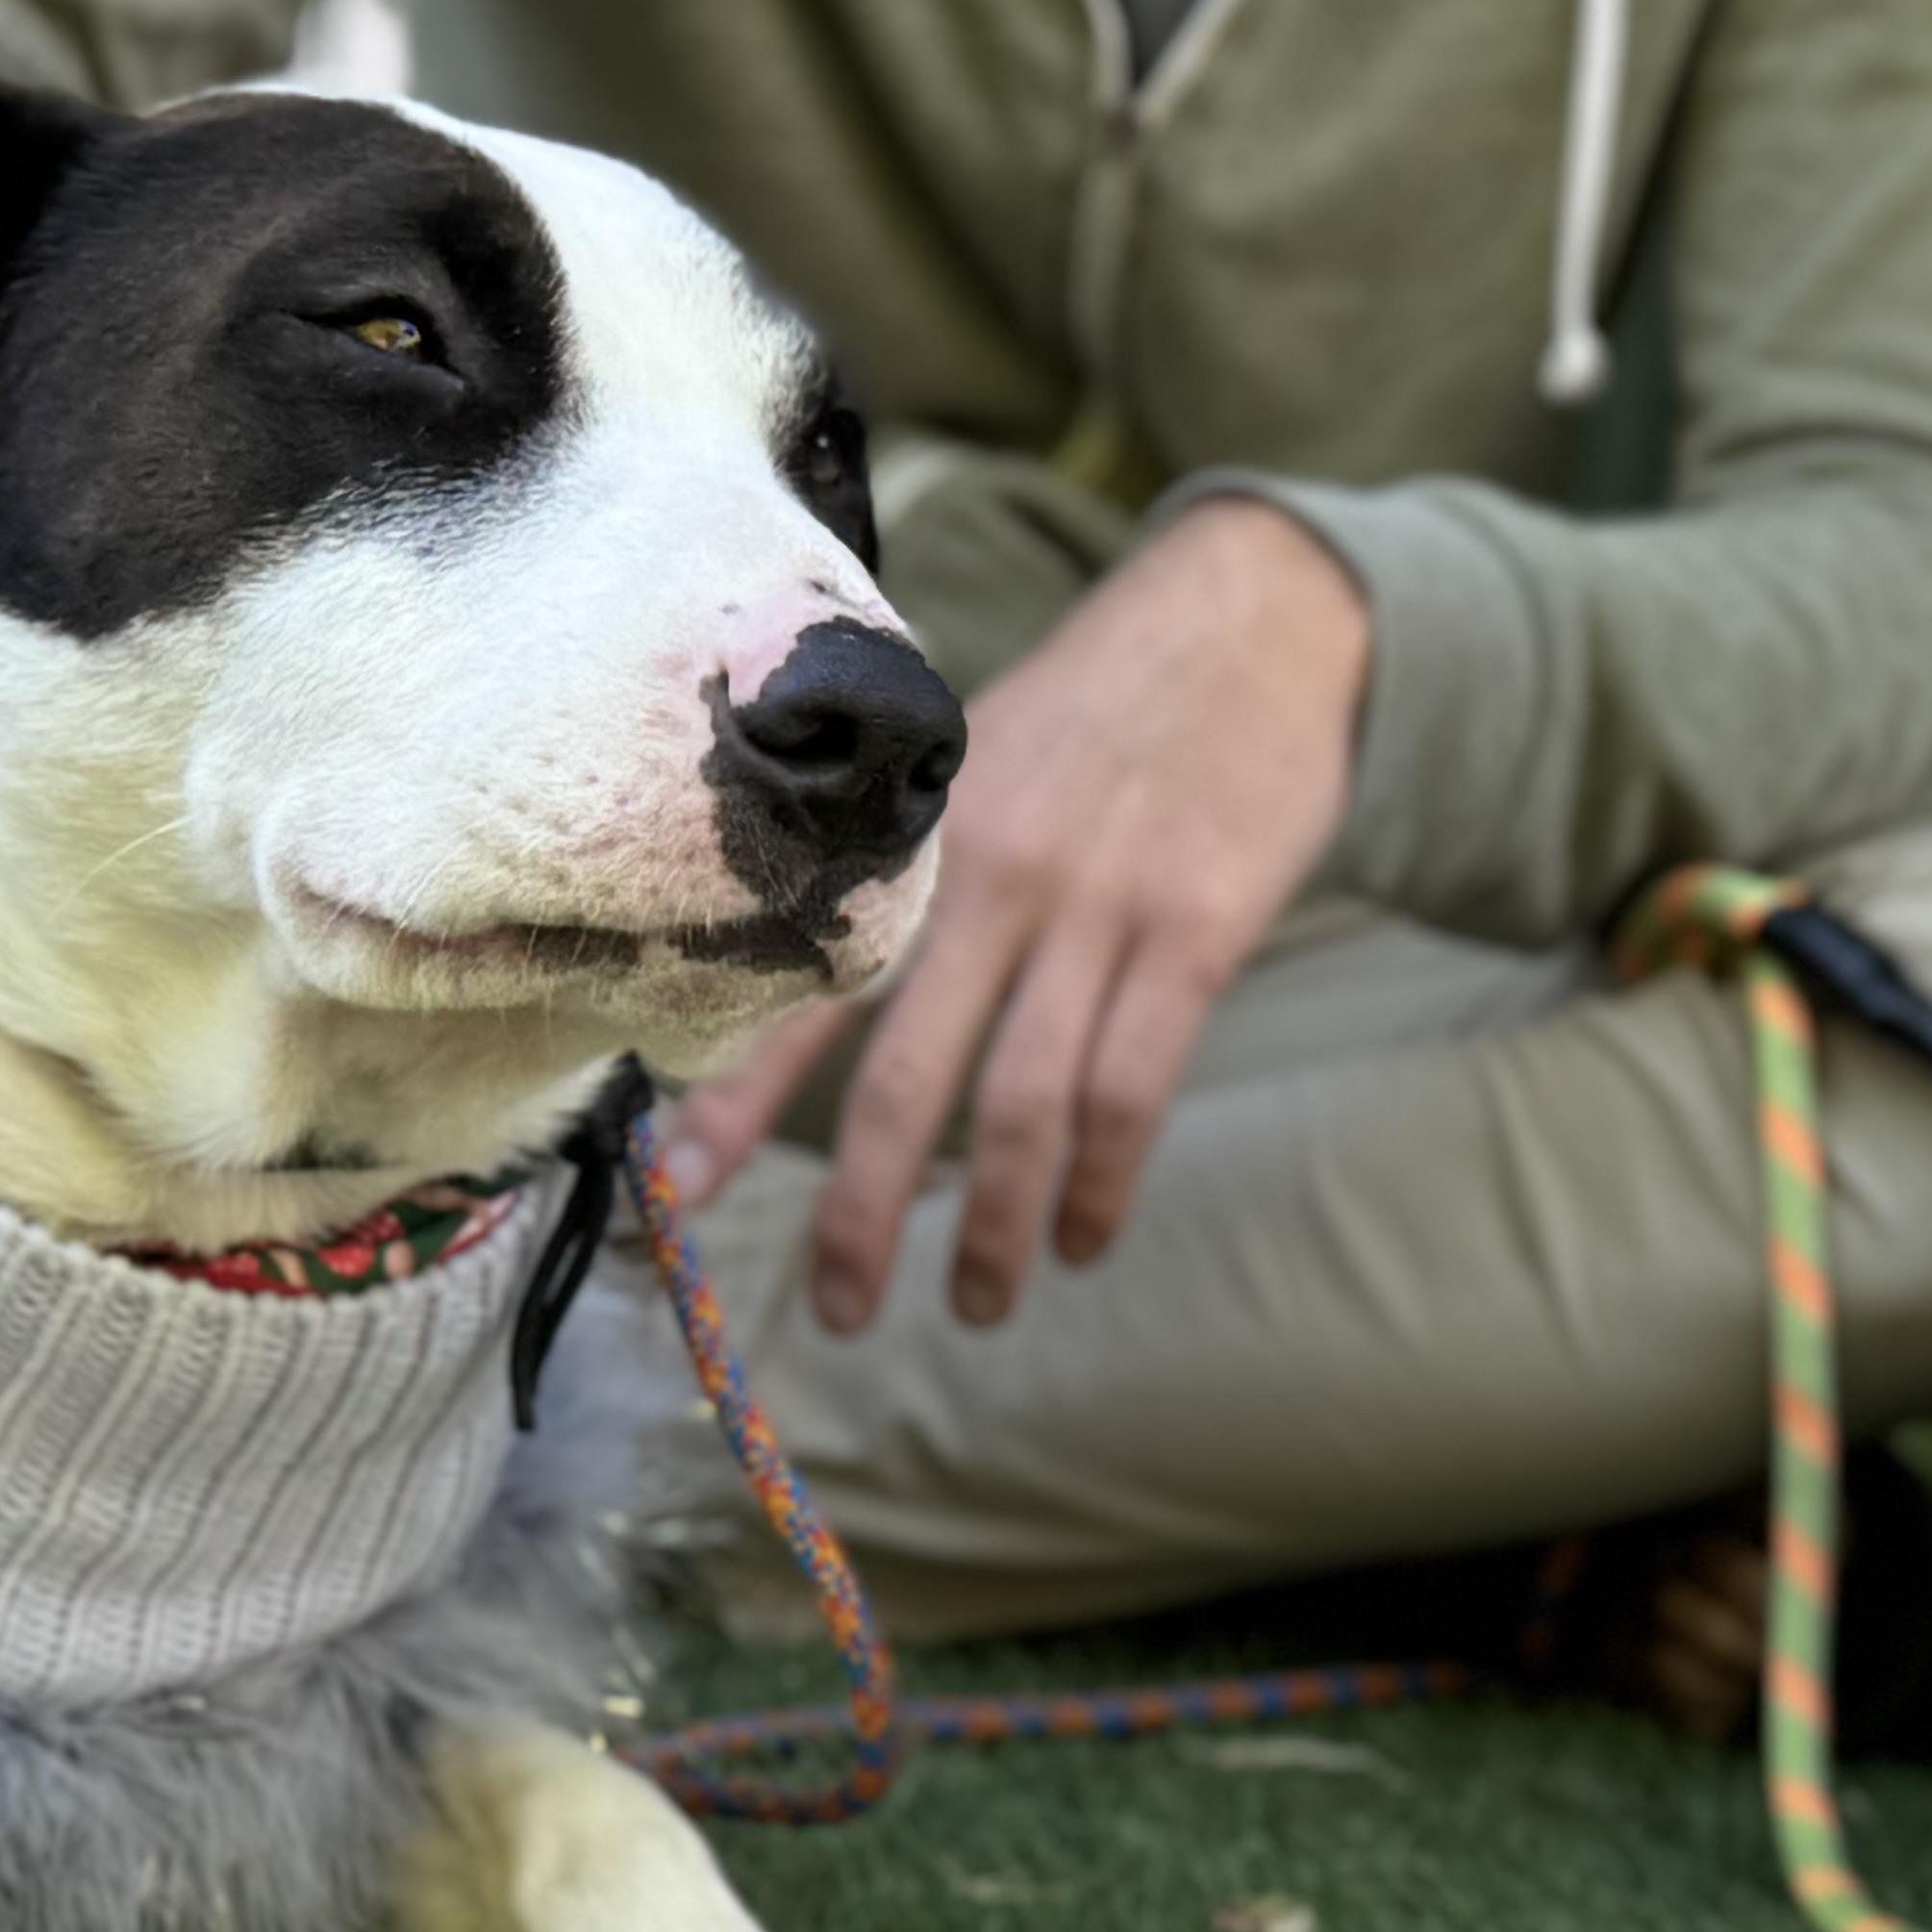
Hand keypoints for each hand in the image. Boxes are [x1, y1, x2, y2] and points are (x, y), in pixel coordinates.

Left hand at [656, 500, 1369, 1330]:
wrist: (1253, 621)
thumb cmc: (1098, 708)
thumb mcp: (975, 762)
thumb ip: (909, 872)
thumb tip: (812, 997)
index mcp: (915, 843)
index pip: (802, 988)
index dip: (735, 1100)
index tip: (678, 1195)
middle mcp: (987, 878)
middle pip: (900, 1075)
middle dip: (860, 1210)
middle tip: (836, 1309)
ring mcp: (1094, 907)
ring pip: (1020, 1102)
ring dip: (989, 1225)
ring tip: (975, 1307)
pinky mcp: (1194, 931)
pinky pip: (1132, 1086)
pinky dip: (1102, 1180)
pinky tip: (1083, 1237)